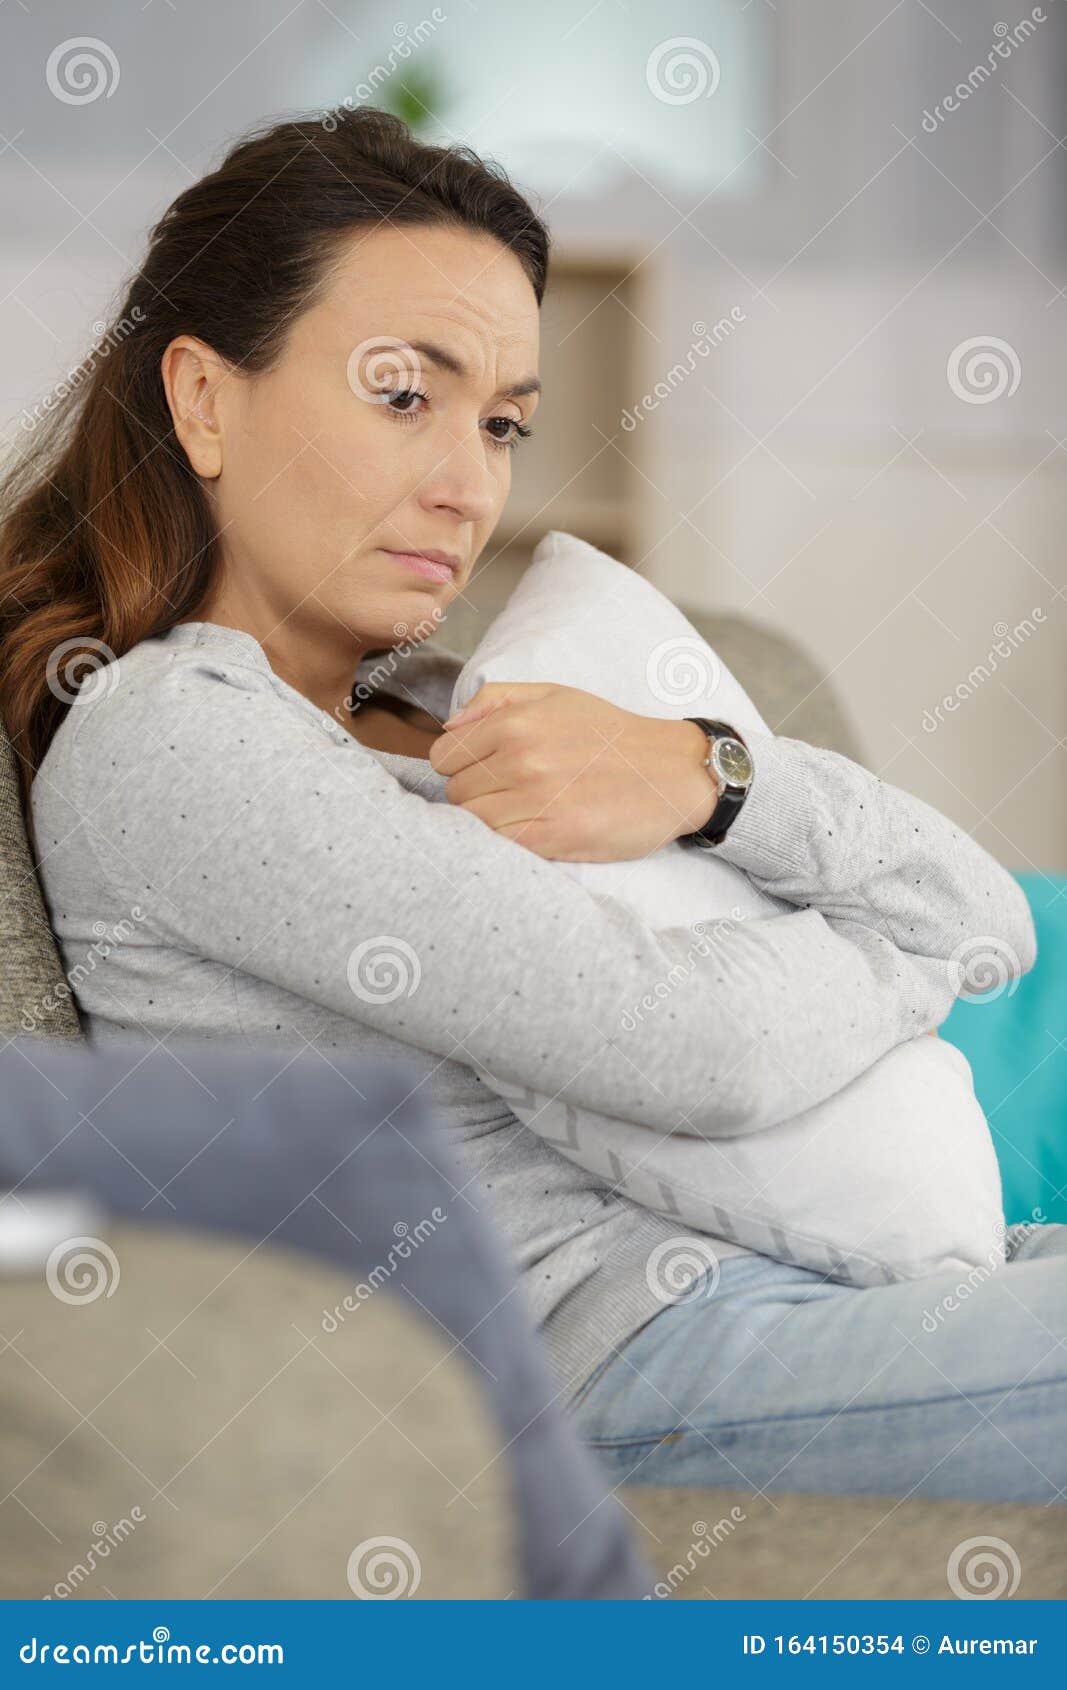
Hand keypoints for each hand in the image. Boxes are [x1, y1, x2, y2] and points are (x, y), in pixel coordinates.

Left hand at [429, 681, 719, 861]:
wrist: (671, 772)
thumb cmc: (609, 734)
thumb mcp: (554, 696)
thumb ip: (494, 700)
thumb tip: (448, 727)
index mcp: (516, 722)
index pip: (444, 756)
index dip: (460, 765)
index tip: (484, 771)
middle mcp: (522, 758)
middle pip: (456, 792)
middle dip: (476, 794)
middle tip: (509, 794)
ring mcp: (538, 800)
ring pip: (473, 822)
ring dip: (490, 822)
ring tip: (520, 814)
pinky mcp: (555, 837)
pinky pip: (501, 845)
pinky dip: (508, 841)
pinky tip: (533, 830)